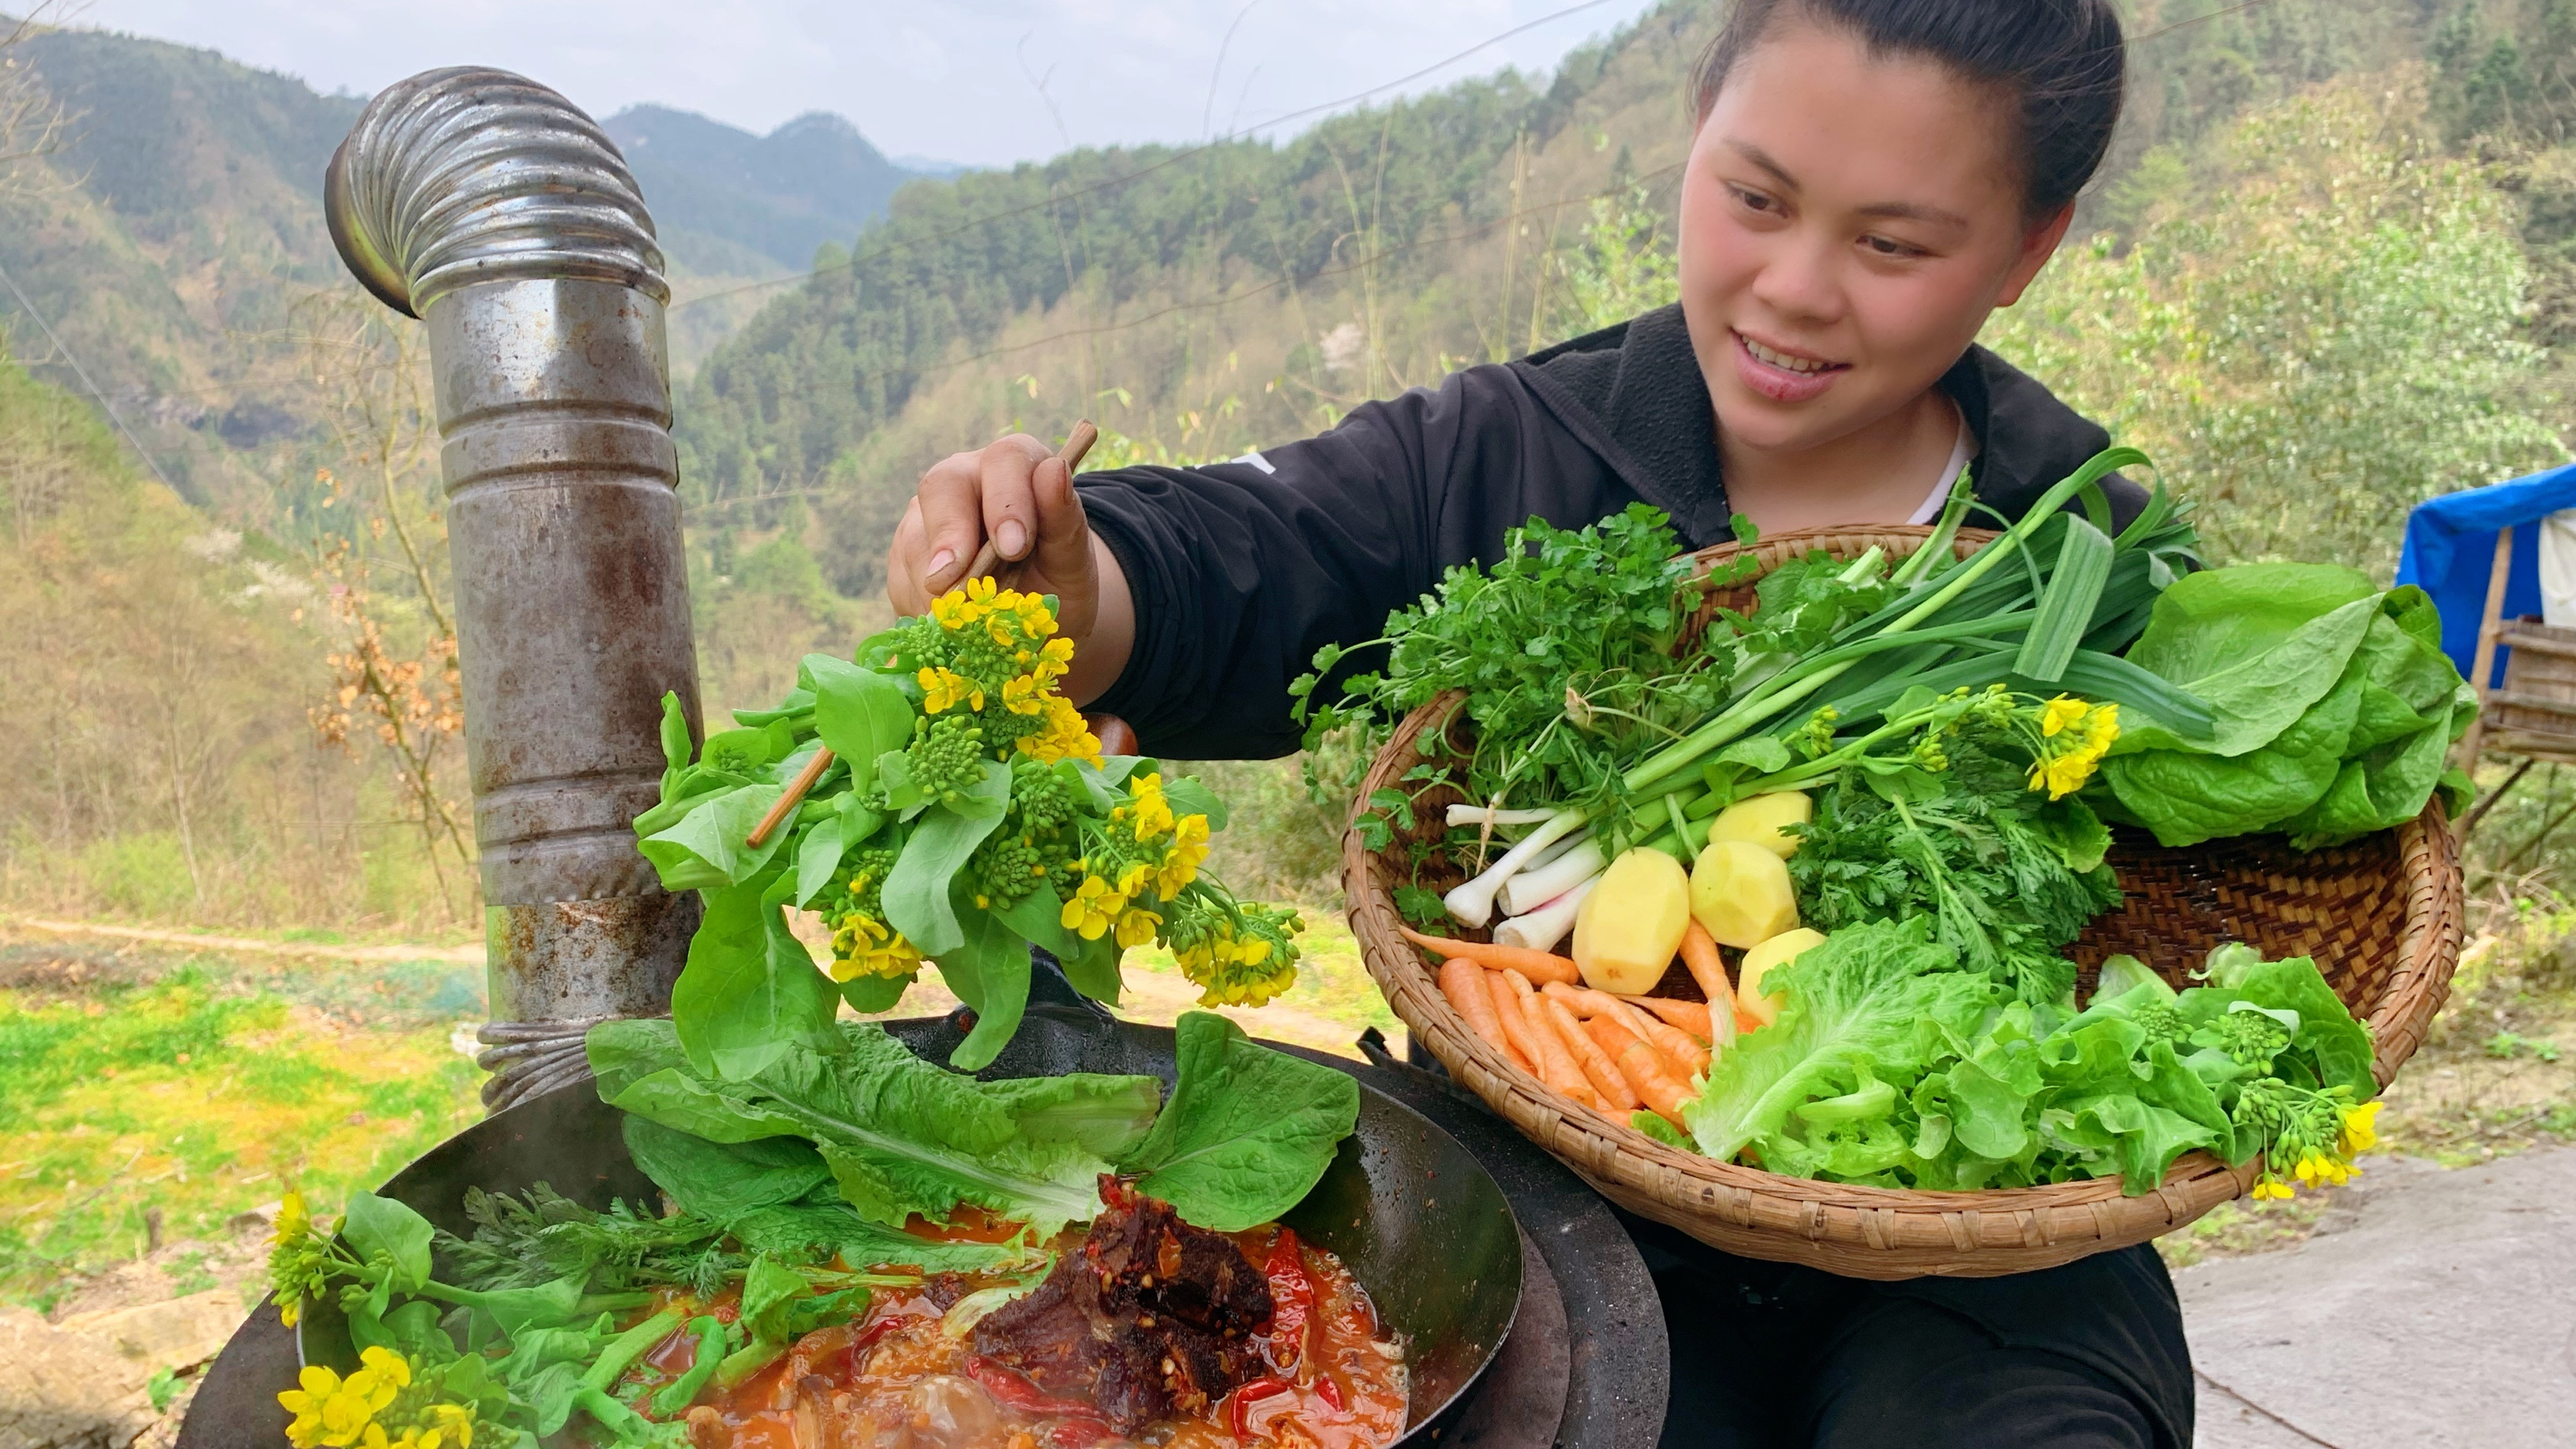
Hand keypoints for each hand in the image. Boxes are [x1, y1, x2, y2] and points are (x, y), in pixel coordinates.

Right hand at [886, 432, 1134, 701]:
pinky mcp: (906, 551)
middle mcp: (967, 478)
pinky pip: (903, 577)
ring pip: (916, 537)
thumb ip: (1064, 519)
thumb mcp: (1073, 558)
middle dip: (951, 535)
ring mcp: (929, 513)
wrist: (1031, 616)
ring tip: (968, 620)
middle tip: (956, 581)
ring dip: (938, 585)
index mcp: (1016, 466)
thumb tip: (1054, 471)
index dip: (1006, 501)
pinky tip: (952, 625)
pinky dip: (924, 606)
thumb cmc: (1057, 577)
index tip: (1013, 548)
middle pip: (942, 485)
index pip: (1004, 461)